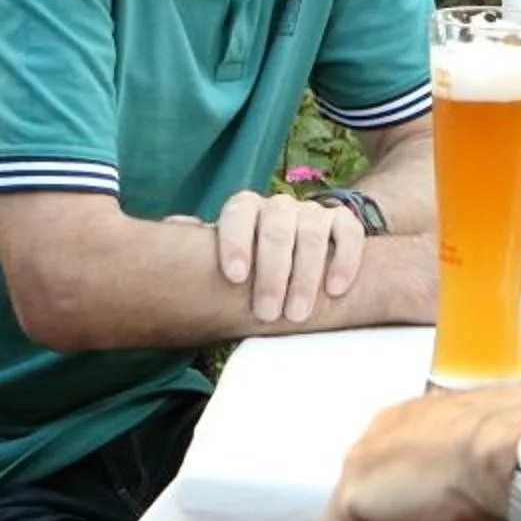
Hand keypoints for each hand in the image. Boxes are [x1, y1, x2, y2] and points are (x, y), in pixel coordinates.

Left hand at [211, 188, 368, 324]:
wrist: (294, 253)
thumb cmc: (247, 263)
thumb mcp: (220, 255)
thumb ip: (200, 245)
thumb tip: (172, 228)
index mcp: (245, 209)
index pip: (238, 213)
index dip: (235, 242)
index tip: (235, 278)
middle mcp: (278, 206)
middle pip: (277, 227)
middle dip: (273, 273)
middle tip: (267, 314)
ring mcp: (312, 212)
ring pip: (312, 231)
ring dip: (306, 275)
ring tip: (298, 315)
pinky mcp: (341, 223)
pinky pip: (348, 232)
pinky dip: (345, 259)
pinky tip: (335, 289)